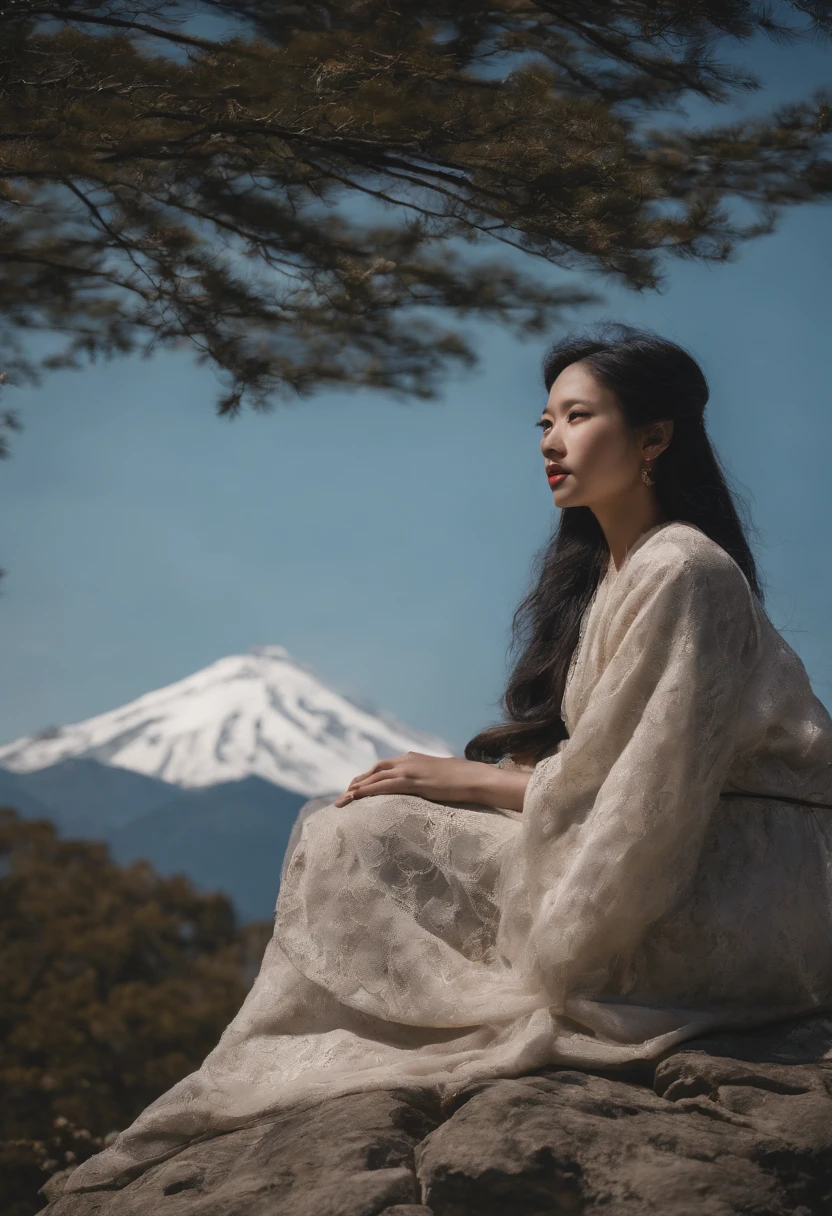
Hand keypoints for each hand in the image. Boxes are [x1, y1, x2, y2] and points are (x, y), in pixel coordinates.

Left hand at [333, 752, 483, 807]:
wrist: (475, 778)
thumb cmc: (461, 780)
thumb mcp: (437, 776)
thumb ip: (424, 778)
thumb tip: (421, 788)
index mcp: (412, 758)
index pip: (383, 766)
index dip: (367, 777)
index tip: (355, 788)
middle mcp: (407, 760)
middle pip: (374, 770)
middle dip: (357, 782)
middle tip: (344, 796)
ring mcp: (410, 770)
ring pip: (375, 777)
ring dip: (356, 789)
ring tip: (342, 801)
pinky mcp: (413, 781)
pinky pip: (385, 785)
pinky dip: (368, 790)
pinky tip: (357, 797)